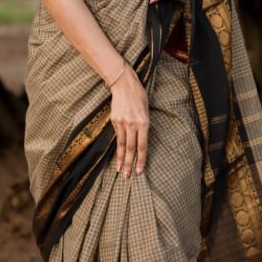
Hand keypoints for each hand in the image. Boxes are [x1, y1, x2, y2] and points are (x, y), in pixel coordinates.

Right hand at [110, 63, 148, 177]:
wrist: (124, 84)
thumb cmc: (139, 96)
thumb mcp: (146, 110)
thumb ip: (143, 126)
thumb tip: (140, 141)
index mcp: (143, 122)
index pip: (142, 146)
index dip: (141, 160)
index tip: (139, 171)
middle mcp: (132, 124)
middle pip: (130, 148)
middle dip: (129, 164)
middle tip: (127, 176)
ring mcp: (122, 123)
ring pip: (121, 145)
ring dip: (120, 159)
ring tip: (119, 170)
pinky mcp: (114, 121)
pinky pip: (117, 136)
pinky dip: (117, 147)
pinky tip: (117, 155)